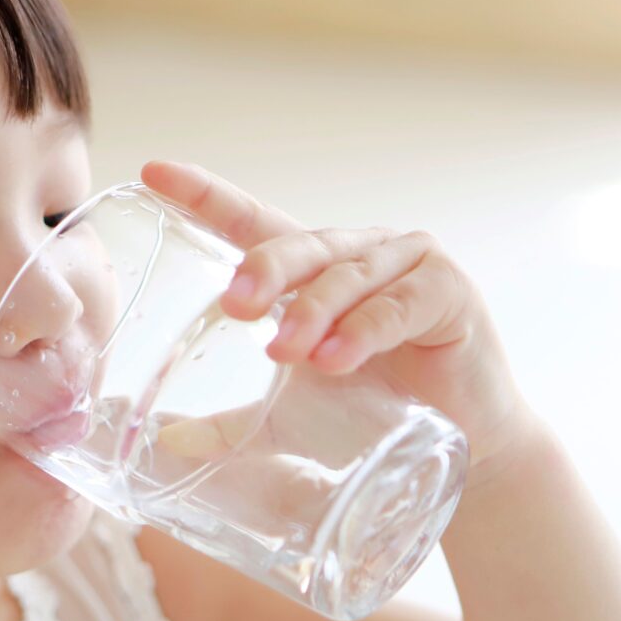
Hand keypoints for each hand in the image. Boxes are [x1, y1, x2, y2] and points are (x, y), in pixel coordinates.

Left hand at [138, 160, 544, 489]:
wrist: (466, 446)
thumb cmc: (377, 412)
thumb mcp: (291, 419)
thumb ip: (233, 425)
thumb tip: (168, 442)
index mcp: (316, 269)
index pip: (253, 221)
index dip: (206, 195)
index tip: (154, 174)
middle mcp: (361, 252)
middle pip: (301, 244)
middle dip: (264, 270)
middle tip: (234, 305)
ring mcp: (409, 264)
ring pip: (348, 276)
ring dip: (314, 311)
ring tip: (285, 352)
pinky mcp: (450, 292)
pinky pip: (399, 306)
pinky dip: (365, 330)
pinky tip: (337, 358)